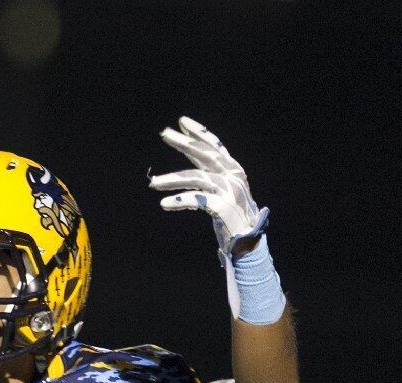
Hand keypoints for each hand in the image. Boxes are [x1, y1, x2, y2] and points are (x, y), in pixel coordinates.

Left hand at [148, 116, 268, 264]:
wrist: (248, 242)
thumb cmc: (230, 215)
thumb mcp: (221, 189)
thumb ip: (207, 172)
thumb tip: (189, 154)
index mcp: (233, 170)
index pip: (214, 146)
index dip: (199, 133)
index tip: (182, 122)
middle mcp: (233, 177)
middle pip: (205, 154)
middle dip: (184, 143)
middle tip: (164, 134)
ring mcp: (229, 191)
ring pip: (196, 178)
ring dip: (172, 180)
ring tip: (153, 183)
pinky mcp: (224, 207)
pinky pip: (197, 200)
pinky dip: (180, 201)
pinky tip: (164, 204)